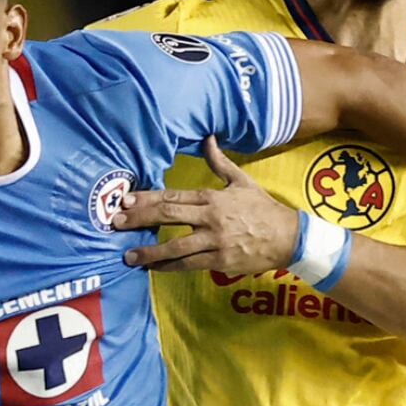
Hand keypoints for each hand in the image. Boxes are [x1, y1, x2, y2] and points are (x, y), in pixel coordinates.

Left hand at [113, 137, 298, 274]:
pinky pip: (189, 265)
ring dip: (150, 251)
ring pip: (176, 246)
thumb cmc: (262, 208)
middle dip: (139, 220)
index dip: (146, 199)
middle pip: (168, 216)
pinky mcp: (221, 261)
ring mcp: (215, 241)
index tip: (125, 201)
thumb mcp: (241, 180)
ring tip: (128, 256)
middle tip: (116, 224)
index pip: (172, 196)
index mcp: (212, 197)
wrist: (288, 237)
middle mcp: (211, 218)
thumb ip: (219, 162)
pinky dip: (169, 267)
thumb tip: (208, 137)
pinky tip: (153, 269)